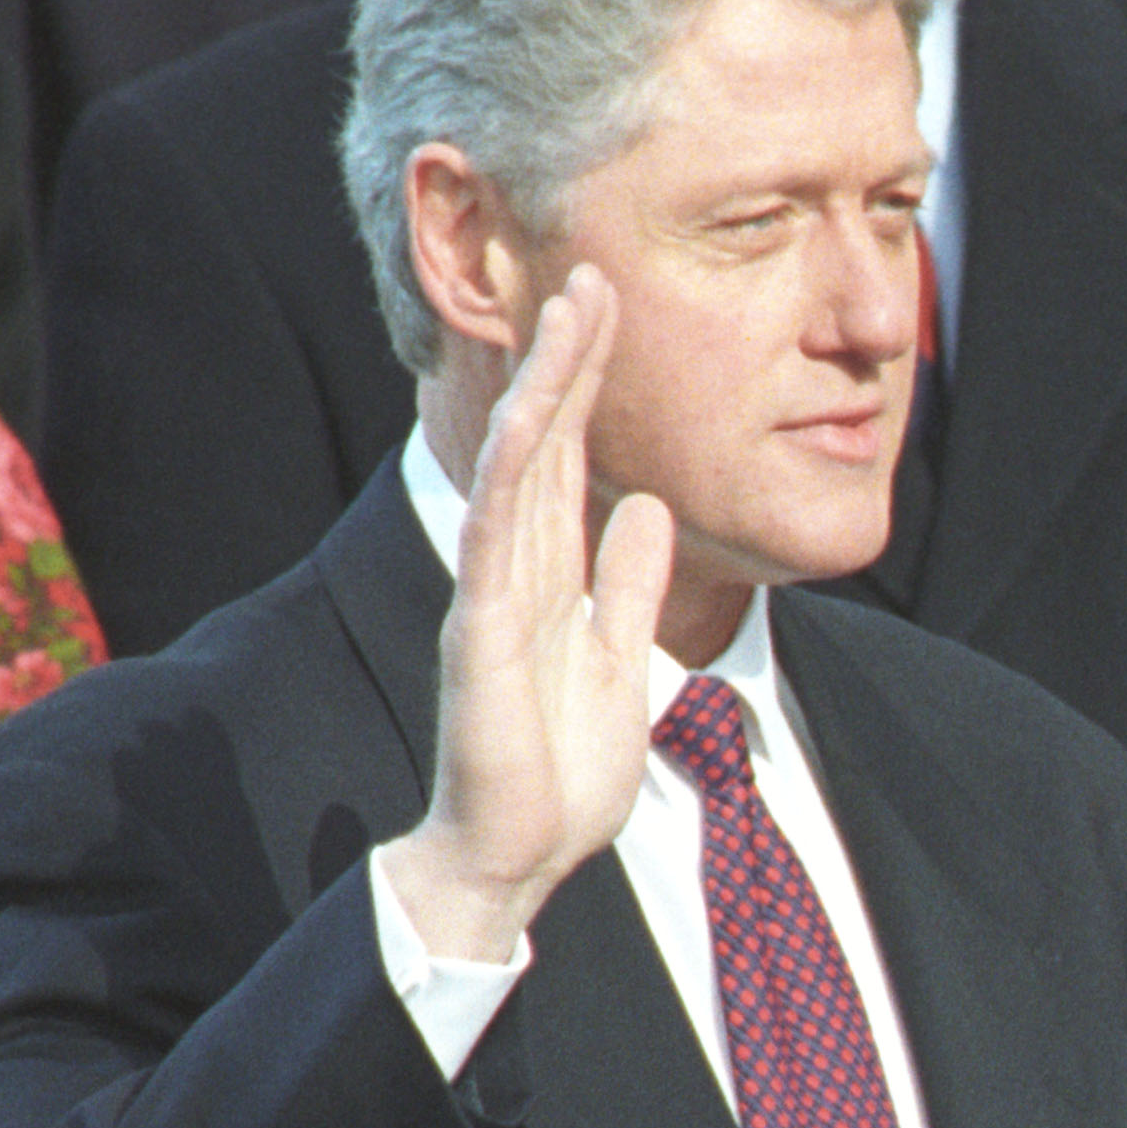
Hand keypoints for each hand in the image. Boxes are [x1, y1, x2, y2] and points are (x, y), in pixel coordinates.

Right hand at [380, 268, 678, 965]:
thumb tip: (646, 506)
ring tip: (566, 314)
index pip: (572, 460)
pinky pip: (495, 540)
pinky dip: (512, 475)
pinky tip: (532, 418)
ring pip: (516, 471)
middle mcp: (512, 570)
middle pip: (543, 443)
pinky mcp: (479, 633)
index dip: (591, 384)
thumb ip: (626, 585)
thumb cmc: (557, 772)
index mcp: (548, 577)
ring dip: (543, 389)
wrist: (514, 855)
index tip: (611, 308)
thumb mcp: (618, 659)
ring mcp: (492, 596)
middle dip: (566, 358)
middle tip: (591, 271)